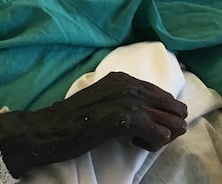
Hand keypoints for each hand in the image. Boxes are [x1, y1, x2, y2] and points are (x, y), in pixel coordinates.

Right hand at [0, 71, 187, 177]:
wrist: (51, 129)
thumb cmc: (72, 120)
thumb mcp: (101, 102)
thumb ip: (122, 101)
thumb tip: (148, 113)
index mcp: (121, 77)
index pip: (158, 92)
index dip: (164, 109)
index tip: (160, 123)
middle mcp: (127, 84)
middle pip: (167, 103)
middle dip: (170, 121)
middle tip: (162, 135)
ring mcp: (126, 100)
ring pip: (168, 119)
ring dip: (164, 133)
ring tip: (150, 141)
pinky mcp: (124, 119)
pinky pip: (158, 133)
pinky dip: (154, 142)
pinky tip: (138, 145)